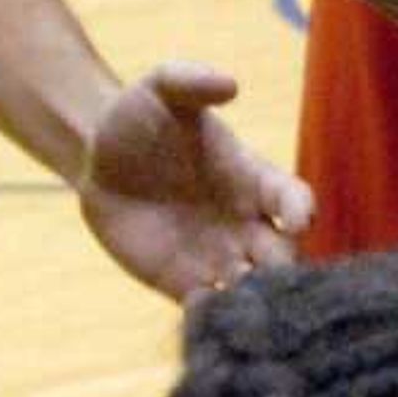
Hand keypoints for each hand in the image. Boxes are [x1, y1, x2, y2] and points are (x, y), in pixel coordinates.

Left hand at [80, 63, 314, 299]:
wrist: (96, 159)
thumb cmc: (139, 118)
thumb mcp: (161, 88)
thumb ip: (191, 81)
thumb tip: (228, 83)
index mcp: (253, 178)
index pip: (293, 198)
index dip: (300, 209)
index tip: (298, 220)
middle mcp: (246, 222)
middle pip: (285, 254)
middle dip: (283, 267)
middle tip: (267, 274)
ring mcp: (219, 255)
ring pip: (254, 288)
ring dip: (252, 299)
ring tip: (237, 299)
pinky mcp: (184, 282)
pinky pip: (210, 306)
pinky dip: (213, 315)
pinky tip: (202, 315)